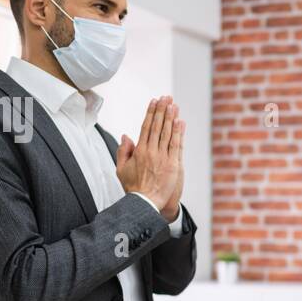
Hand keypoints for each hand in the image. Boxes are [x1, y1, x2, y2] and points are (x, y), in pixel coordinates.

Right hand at [117, 95, 184, 218]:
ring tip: (173, 104)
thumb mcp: (121, 169)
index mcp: (139, 151)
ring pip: (167, 133)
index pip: (146, 127)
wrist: (145, 203)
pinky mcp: (173, 165)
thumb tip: (126, 136)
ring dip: (171, 117)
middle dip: (162, 110)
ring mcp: (163, 157)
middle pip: (157, 126)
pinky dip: (179, 132)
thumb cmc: (133, 188)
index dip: (150, 113)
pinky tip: (180, 121)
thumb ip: (123, 151)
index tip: (154, 102)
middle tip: (165, 97)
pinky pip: (176, 145)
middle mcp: (151, 151)